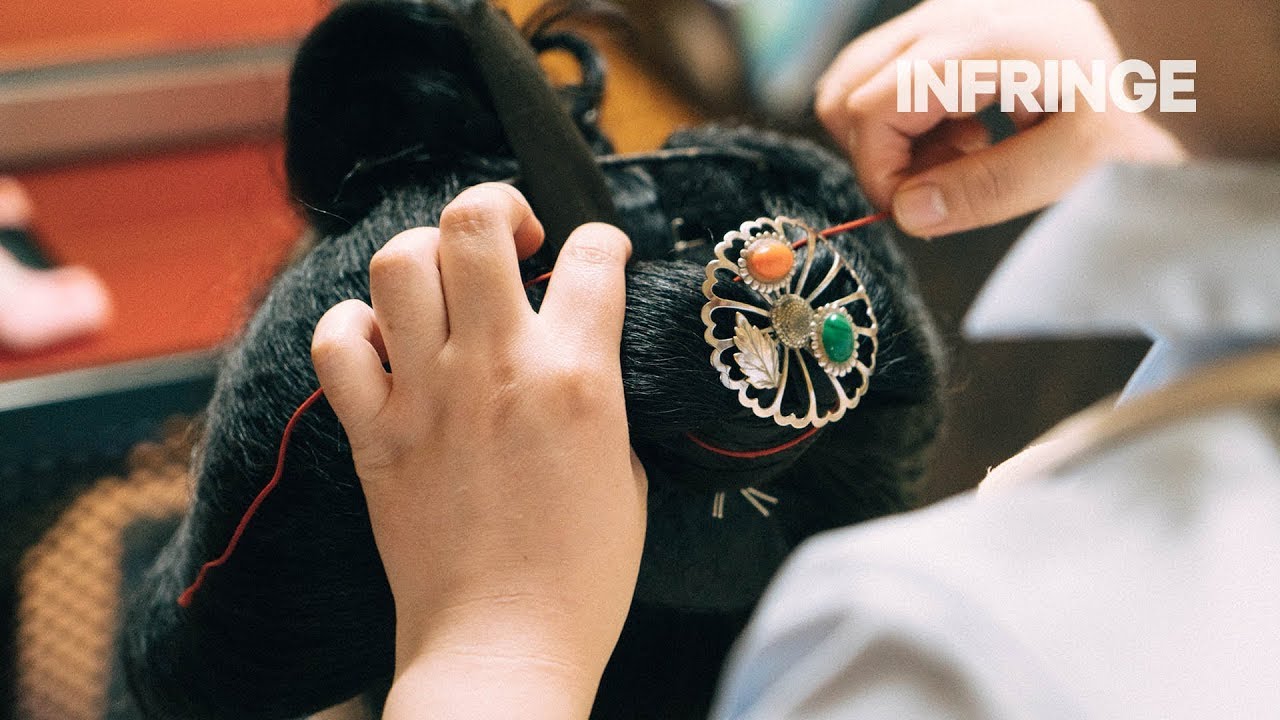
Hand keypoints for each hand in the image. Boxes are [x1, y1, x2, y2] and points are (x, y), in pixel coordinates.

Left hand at [311, 184, 646, 718]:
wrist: (502, 644)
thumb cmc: (580, 577)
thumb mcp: (625, 474)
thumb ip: (601, 398)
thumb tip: (579, 358)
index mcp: (579, 378)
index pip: (593, 257)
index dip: (603, 241)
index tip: (599, 254)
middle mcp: (497, 368)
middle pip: (474, 223)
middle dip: (498, 206)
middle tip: (513, 238)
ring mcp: (427, 395)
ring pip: (399, 263)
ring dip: (427, 256)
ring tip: (447, 285)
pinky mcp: (374, 433)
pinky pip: (337, 340)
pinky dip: (356, 327)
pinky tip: (387, 344)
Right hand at [815, 0, 1183, 236]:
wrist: (1197, 38)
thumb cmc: (1156, 91)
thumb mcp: (1081, 158)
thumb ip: (988, 190)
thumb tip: (907, 213)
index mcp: (972, 47)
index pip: (868, 113)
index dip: (879, 174)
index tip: (916, 215)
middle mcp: (949, 18)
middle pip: (848, 87)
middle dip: (877, 152)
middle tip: (938, 187)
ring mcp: (954, 14)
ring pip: (868, 78)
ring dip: (896, 133)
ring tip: (965, 158)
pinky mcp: (967, 23)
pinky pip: (904, 69)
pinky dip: (919, 112)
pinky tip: (979, 130)